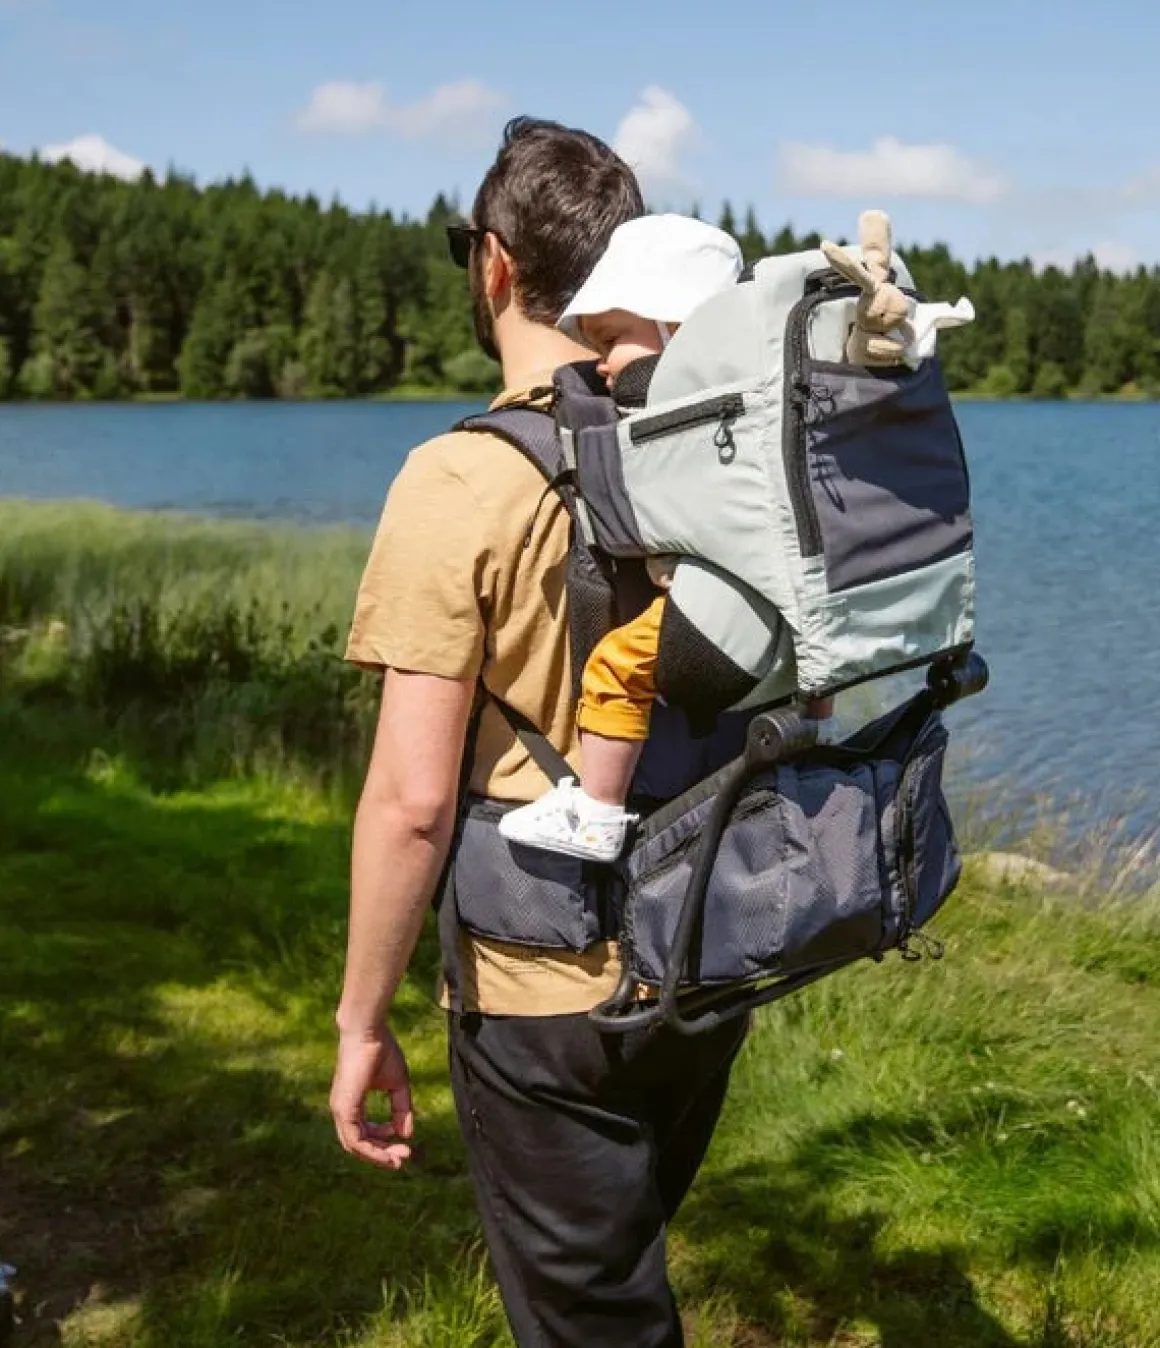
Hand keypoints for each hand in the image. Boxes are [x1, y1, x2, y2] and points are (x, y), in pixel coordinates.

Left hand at [330, 1026, 414, 1170]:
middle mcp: (342, 1110)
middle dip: (382, 1154)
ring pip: (355, 1147)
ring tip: (398, 1159)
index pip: (363, 1134)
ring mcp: (341, 1110)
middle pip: (358, 1145)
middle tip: (402, 1159)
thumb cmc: (382, 1051)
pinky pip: (355, 1140)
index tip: (404, 1143)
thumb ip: (401, 1109)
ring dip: (377, 1156)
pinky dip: (371, 1149)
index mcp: (351, 1104)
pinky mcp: (344, 1108)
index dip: (384, 1141)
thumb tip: (406, 1134)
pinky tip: (388, 1151)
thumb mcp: (398, 1084)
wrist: (369, 1031)